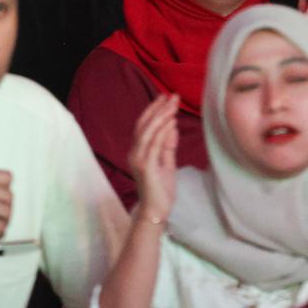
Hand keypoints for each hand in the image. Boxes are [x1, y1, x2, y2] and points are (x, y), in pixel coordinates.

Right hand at [128, 94, 178, 222]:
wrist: (156, 211)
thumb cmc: (161, 190)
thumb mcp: (167, 164)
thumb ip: (168, 146)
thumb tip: (172, 126)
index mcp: (137, 152)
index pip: (143, 126)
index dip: (153, 111)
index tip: (166, 98)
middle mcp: (134, 153)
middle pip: (143, 125)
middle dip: (158, 109)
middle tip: (172, 96)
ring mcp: (138, 160)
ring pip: (148, 132)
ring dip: (161, 116)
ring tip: (173, 105)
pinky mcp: (145, 166)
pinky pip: (154, 144)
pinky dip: (162, 131)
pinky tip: (171, 122)